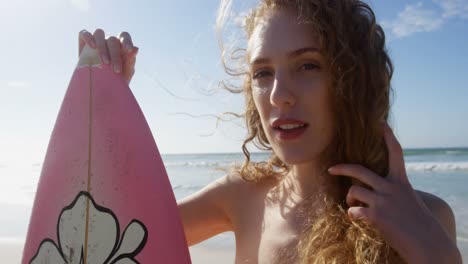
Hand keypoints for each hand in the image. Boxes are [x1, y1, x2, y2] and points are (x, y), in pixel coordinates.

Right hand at [78, 29, 138, 83]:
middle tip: (116, 70)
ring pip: (99, 33)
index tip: (129, 50)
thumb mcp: (126, 72)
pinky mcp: (84, 43)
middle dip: (115, 55)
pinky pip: (84, 33)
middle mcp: (108, 42)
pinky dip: (88, 37)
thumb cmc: (116, 80)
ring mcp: (96, 41)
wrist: (100, 89)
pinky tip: (92, 46)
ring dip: (102, 47)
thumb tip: (136, 48)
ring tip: (105, 62)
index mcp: (120, 46)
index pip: (124, 36)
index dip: (127, 41)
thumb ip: (130, 60)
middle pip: (112, 40)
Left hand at [328, 122, 460, 263]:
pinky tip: (358, 220)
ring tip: (353, 206)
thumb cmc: (418, 224)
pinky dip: (352, 215)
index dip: (387, 136)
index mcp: (401, 181)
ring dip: (350, 200)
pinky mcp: (376, 215)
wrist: (428, 244)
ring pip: (354, 191)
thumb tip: (371, 190)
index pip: (395, 152)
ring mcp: (383, 200)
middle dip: (342, 168)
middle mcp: (391, 187)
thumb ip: (393, 191)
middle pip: (360, 170)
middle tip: (331, 169)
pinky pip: (353, 211)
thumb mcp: (409, 200)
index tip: (379, 121)